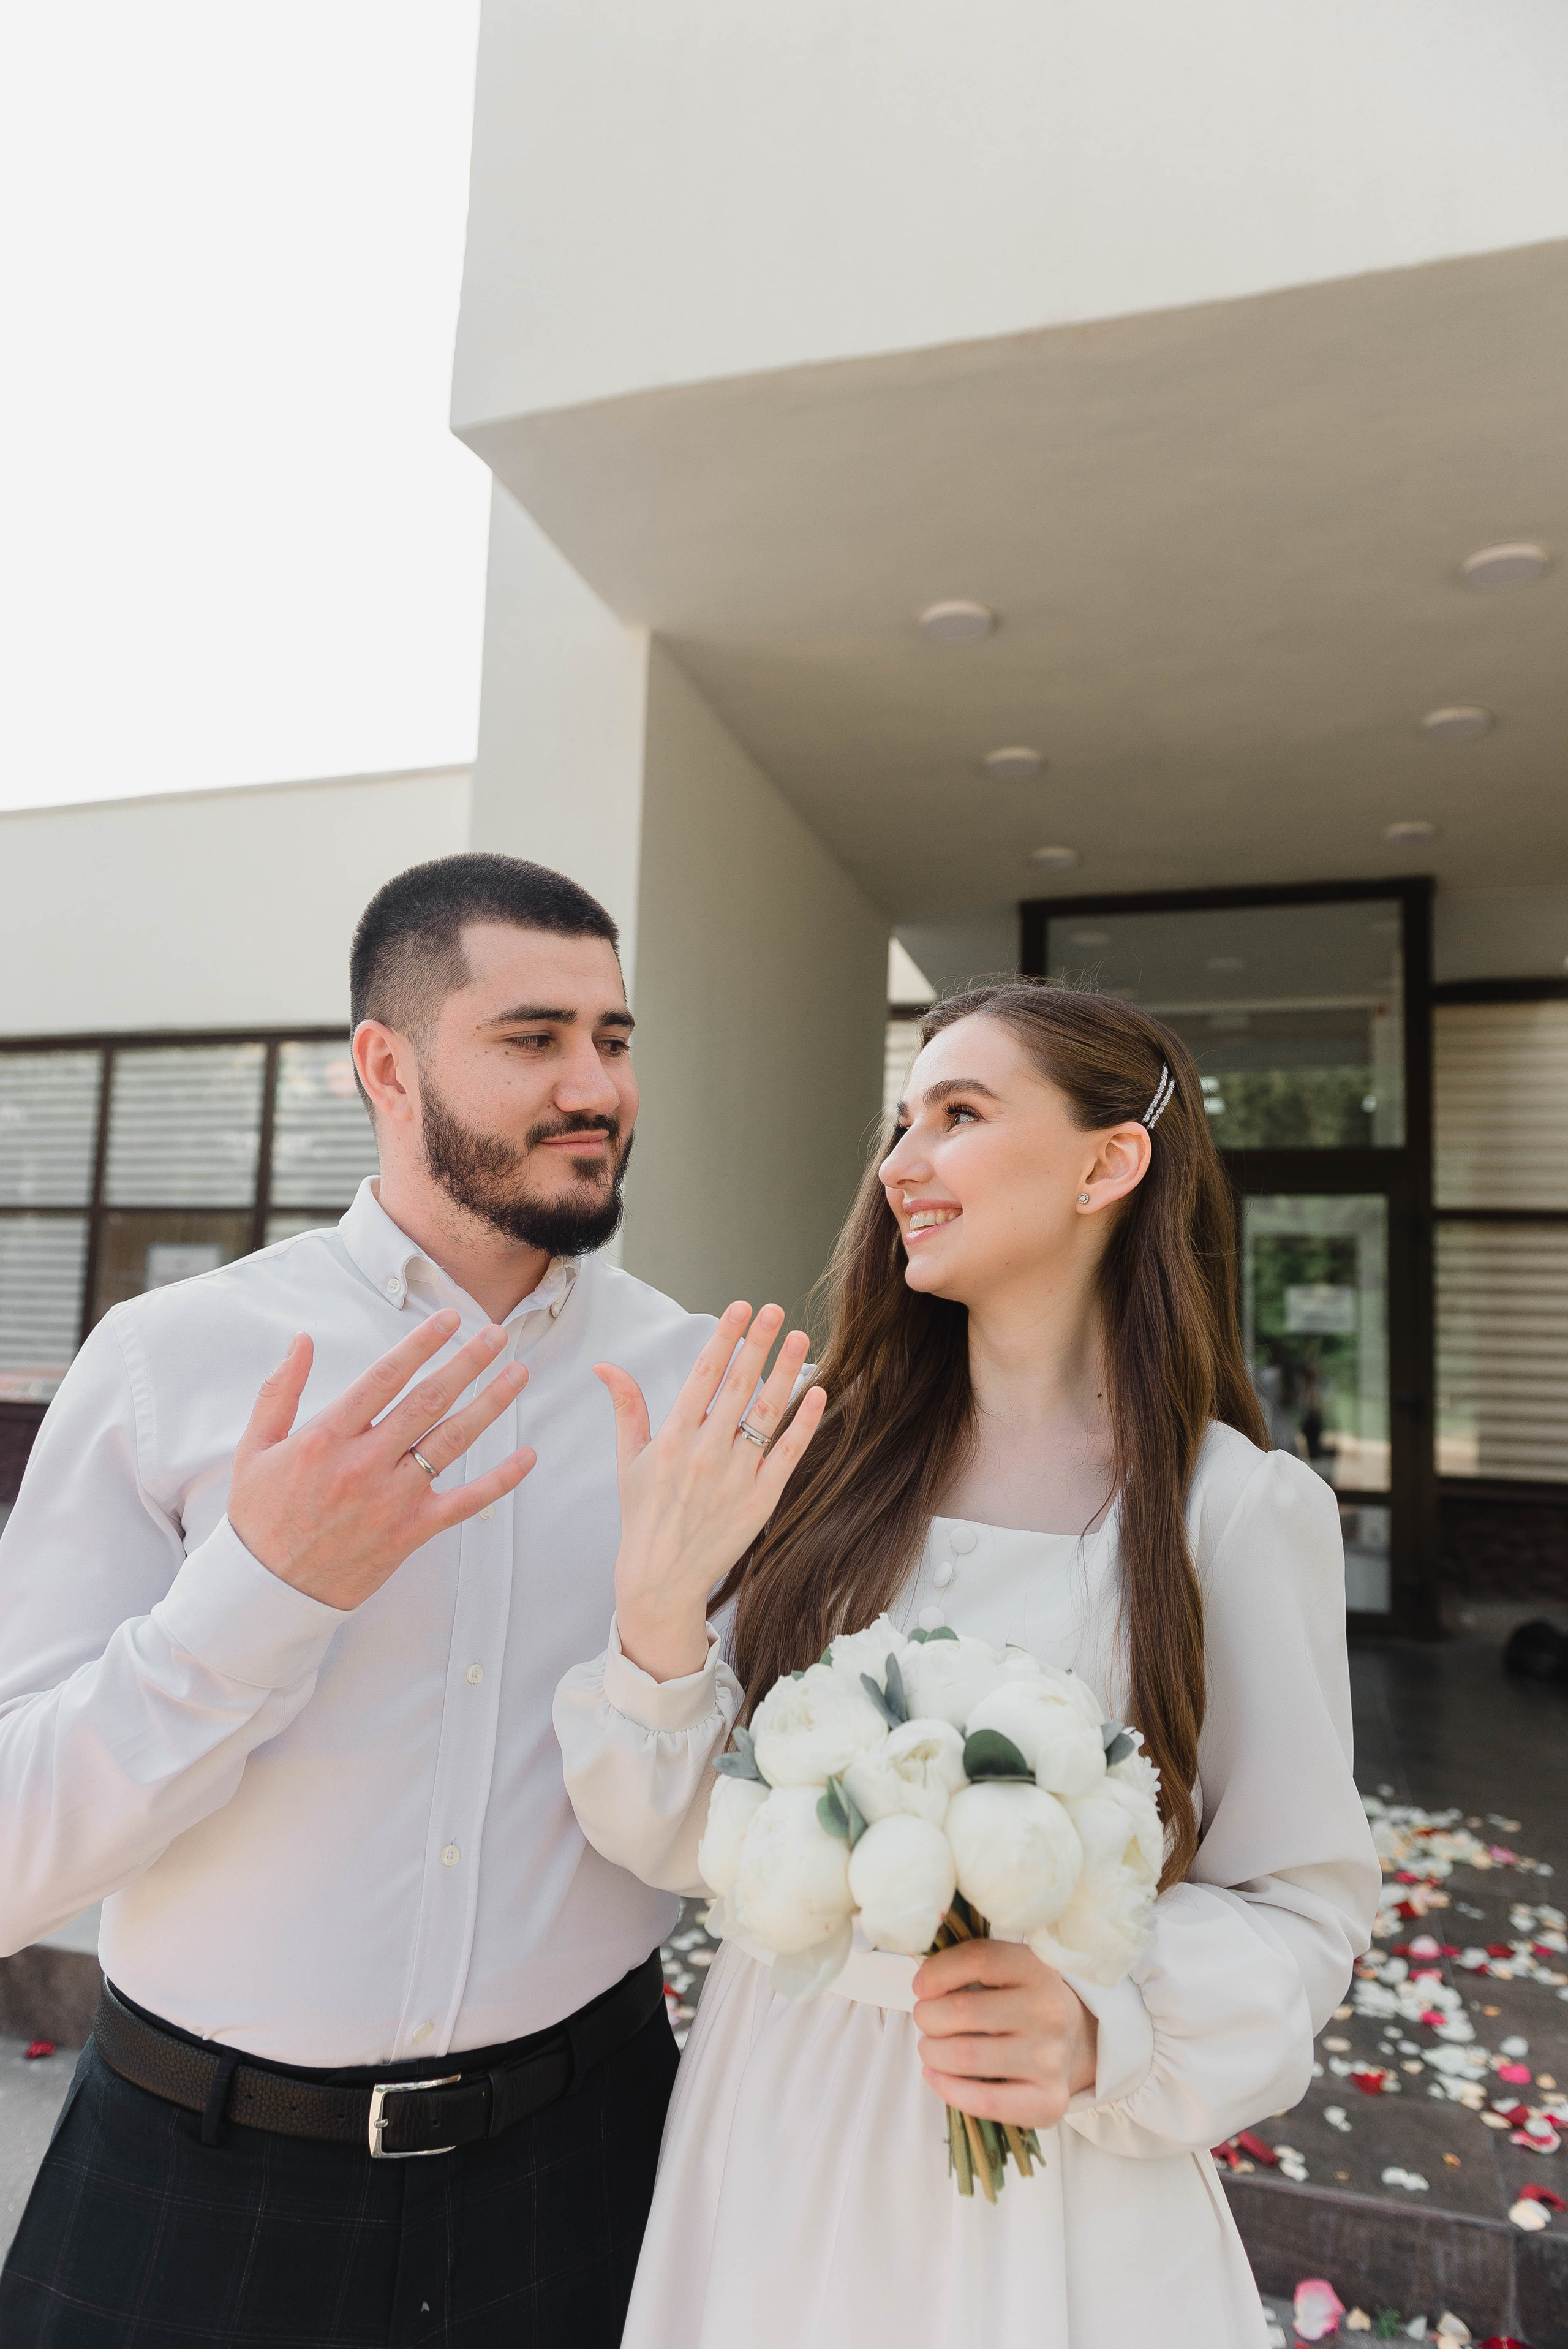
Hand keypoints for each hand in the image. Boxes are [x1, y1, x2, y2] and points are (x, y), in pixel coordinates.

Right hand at [229, 1311, 535, 1608]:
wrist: (268, 1590)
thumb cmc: (261, 1516)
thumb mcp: (256, 1448)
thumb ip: (279, 1391)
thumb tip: (300, 1341)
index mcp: (326, 1437)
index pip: (384, 1376)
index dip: (421, 1343)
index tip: (449, 1318)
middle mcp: (364, 1463)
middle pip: (428, 1400)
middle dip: (467, 1362)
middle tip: (496, 1334)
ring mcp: (392, 1499)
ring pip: (452, 1441)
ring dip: (490, 1404)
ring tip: (518, 1374)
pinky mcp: (410, 1531)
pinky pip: (465, 1502)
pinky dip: (500, 1480)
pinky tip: (527, 1456)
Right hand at [596, 1300, 827, 1681]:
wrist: (661, 1580)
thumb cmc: (644, 1517)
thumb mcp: (630, 1460)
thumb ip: (627, 1408)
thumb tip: (606, 1366)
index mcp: (673, 1439)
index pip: (703, 1375)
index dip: (724, 1338)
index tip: (740, 1308)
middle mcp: (706, 1453)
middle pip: (738, 1387)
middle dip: (758, 1344)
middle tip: (775, 1309)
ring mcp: (737, 1477)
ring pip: (767, 1414)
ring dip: (786, 1373)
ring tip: (802, 1338)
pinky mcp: (761, 1501)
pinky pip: (787, 1454)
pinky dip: (804, 1424)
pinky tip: (817, 1394)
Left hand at [912, 1938, 1097, 2129]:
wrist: (1072, 2041)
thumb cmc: (1020, 2002)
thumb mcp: (1005, 1969)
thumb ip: (967, 1964)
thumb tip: (923, 1981)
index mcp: (1038, 1969)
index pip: (977, 1959)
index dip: (937, 1972)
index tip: (922, 1986)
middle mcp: (1049, 2011)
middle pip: (963, 2010)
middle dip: (927, 2016)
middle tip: (926, 2019)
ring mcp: (1051, 2058)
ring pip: (965, 2056)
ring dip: (932, 2051)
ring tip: (931, 2047)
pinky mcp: (1049, 2101)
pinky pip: (983, 2100)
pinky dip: (947, 2088)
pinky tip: (935, 2075)